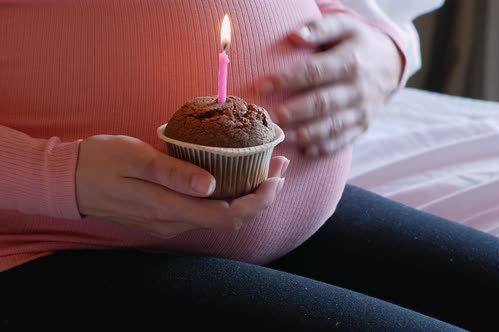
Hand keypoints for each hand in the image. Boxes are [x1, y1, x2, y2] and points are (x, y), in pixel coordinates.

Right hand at [76, 135, 287, 237]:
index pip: (230, 216)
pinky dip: (228, 195)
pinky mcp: (164, 215)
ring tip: (265, 167)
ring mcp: (169, 222)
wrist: (66, 180)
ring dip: (247, 195)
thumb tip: (212, 185)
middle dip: (262, 195)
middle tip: (280, 165)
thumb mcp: (136, 160)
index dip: (260, 200)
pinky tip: (234, 175)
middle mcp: (174, 222)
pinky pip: (205, 211)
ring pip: (220, 215)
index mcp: (170, 209)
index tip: (277, 176)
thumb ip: (174, 174)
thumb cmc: (100, 162)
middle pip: (232, 218)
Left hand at [258, 14, 400, 156]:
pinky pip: (343, 140)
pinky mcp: (363, 126)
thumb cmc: (358, 43)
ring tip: (284, 136)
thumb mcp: (344, 26)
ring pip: (332, 126)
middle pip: (323, 103)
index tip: (262, 87)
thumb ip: (320, 28)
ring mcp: (362, 110)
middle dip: (295, 112)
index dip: (287, 80)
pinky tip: (305, 150)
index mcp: (350, 62)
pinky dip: (324, 148)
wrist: (391, 64)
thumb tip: (294, 36)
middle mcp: (358, 89)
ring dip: (307, 134)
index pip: (314, 72)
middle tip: (272, 117)